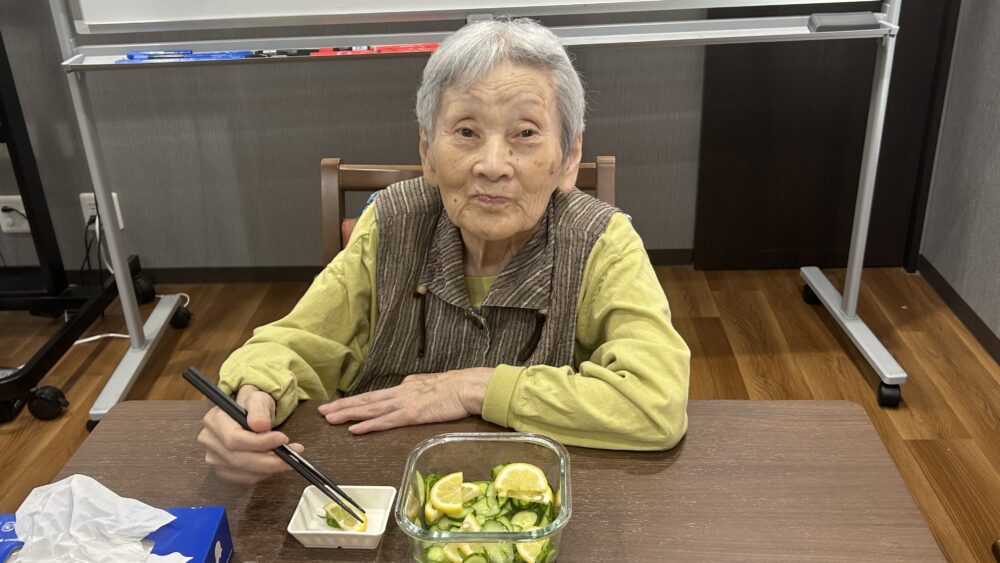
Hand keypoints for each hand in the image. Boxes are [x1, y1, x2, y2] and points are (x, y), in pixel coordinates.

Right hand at [197, 384, 303, 483]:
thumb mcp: (258, 399)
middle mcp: (209, 441)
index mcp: (214, 420)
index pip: (235, 439)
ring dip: (269, 468)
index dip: (260, 442)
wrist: (247, 413)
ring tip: (287, 457)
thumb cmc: (252, 405)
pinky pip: (245, 479)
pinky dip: (263, 473)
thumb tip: (261, 425)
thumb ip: (259, 409)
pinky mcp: (222, 470)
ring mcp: (213, 458)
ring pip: (243, 472)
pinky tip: (273, 463)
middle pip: (238, 459)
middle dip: (269, 460)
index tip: (282, 439)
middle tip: (292, 453)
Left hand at [317, 367, 493, 433]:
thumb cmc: (455, 387)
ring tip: (330, 418)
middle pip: (366, 401)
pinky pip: (385, 421)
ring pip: (370, 410)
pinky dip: (368, 425)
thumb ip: (416, 388)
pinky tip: (354, 429)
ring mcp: (404, 404)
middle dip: (343, 407)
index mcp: (404, 388)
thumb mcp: (430, 384)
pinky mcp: (412, 414)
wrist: (468, 386)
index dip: (355, 401)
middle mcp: (399, 394)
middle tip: (322, 412)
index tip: (338, 405)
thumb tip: (405, 387)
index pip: (375, 396)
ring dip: (348, 414)